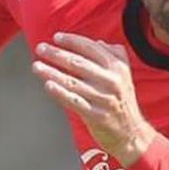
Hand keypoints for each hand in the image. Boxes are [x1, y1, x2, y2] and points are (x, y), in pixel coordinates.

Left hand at [32, 32, 154, 166]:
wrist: (131, 132)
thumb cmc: (122, 100)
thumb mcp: (124, 75)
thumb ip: (115, 55)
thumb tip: (96, 42)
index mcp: (118, 67)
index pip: (92, 48)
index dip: (72, 41)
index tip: (56, 37)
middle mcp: (113, 81)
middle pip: (79, 63)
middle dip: (57, 54)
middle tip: (40, 48)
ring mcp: (105, 99)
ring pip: (73, 82)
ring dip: (52, 73)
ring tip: (36, 66)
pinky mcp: (97, 115)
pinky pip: (74, 101)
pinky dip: (60, 93)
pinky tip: (47, 85)